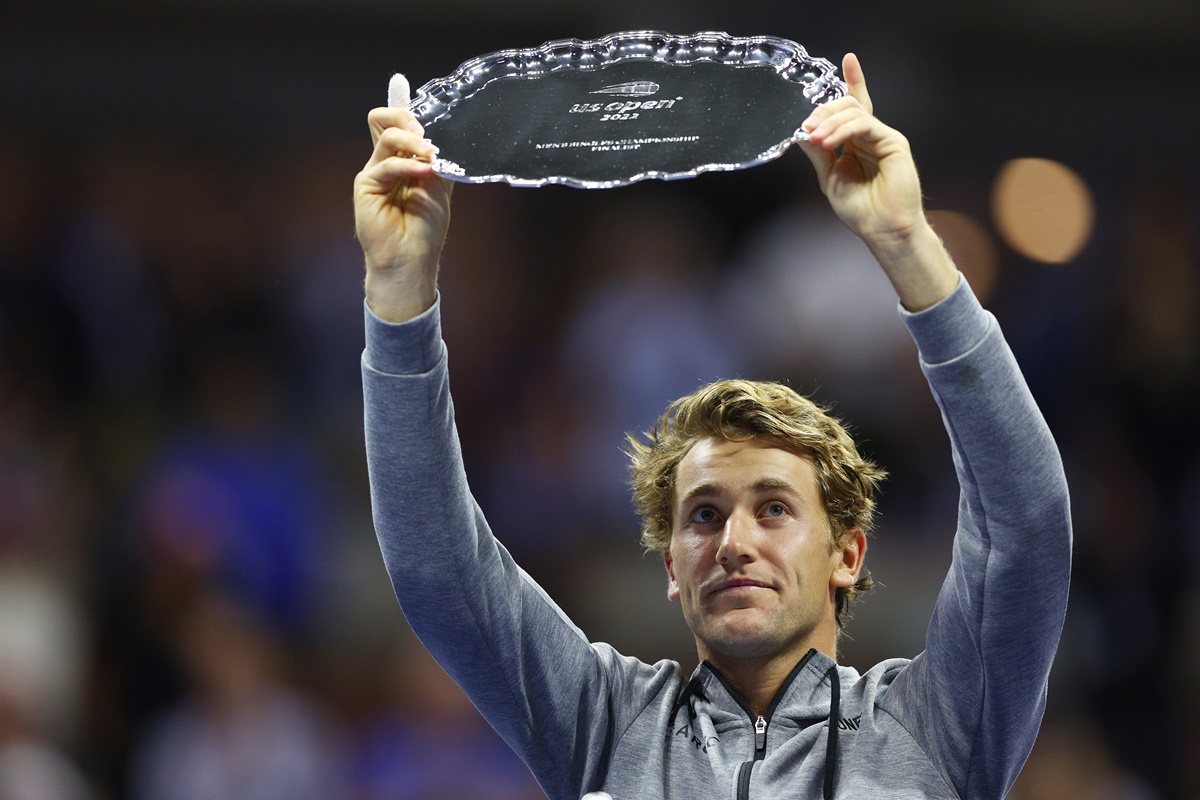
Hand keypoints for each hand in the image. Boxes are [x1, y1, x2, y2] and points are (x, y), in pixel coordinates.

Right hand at [353, 104, 452, 321]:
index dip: (408, 113)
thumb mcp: (439, 185)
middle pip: (383, 120)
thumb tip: (435, 135)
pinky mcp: (366, 185)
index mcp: (403, 160)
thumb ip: (435, 159)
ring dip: (413, 141)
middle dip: (406, 117)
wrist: (412, 259)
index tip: (430, 114)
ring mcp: (375, 171)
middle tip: (426, 132)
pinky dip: (407, 164)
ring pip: (386, 136)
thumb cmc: (426, 227)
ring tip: (431, 154)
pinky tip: (424, 171)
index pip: (397, 124)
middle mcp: (386, 162)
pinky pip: (387, 164)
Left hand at [798, 53, 957, 310]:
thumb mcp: (829, 177)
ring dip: (829, 122)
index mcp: (857, 143)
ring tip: (815, 137)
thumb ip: (819, 152)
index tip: (848, 59)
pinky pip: (865, 124)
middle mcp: (872, 136)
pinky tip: (828, 140)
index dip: (852, 82)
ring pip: (855, 112)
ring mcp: (884, 137)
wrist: (881, 229)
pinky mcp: (893, 142)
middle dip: (824, 111)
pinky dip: (843, 130)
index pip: (854, 107)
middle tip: (807, 127)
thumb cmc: (860, 210)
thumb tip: (801, 132)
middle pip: (849, 105)